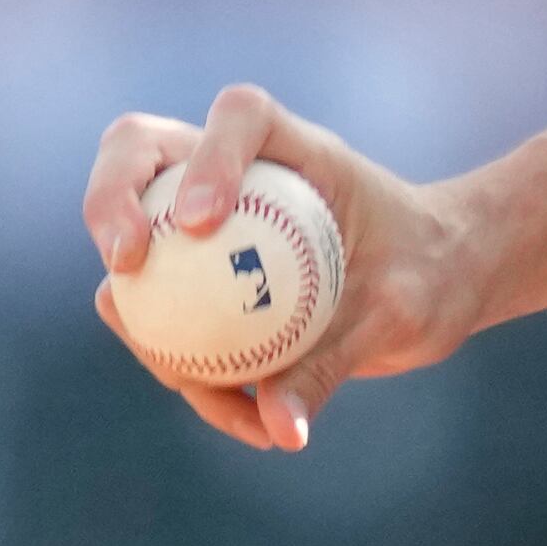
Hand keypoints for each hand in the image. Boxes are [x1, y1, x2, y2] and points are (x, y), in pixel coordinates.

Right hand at [81, 87, 491, 452]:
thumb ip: (338, 359)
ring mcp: (205, 219)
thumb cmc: (431, 274)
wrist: (437, 284)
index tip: (201, 222)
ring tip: (220, 397)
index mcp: (302, 152)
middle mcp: (239, 172)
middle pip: (141, 149)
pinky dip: (185, 369)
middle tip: (126, 266)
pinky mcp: (196, 272)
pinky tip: (250, 420)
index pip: (243, 117)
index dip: (209, 155)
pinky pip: (160, 318)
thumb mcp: (401, 316)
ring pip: (130, 244)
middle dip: (109, 199)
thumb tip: (280, 428)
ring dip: (143, 320)